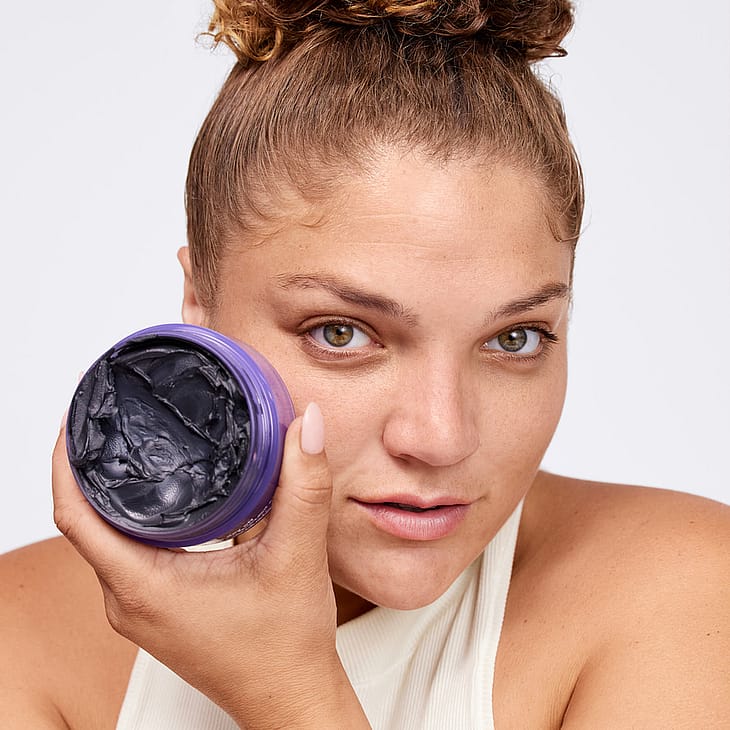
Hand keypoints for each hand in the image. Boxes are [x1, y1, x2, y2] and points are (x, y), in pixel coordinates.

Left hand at [53, 403, 368, 728]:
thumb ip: (303, 485)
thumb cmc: (287, 647)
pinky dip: (130, 515)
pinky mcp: (156, 607)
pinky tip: (159, 491)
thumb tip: (307, 422)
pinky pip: (124, 551)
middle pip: (82, 520)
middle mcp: (128, 599)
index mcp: (144, 587)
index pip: (75, 514)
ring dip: (109, 490)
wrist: (292, 698)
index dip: (66, 460)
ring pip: (103, 536)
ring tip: (130, 440)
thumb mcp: (298, 556)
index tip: (79, 416)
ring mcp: (139, 606)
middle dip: (87, 465)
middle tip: (107, 413)